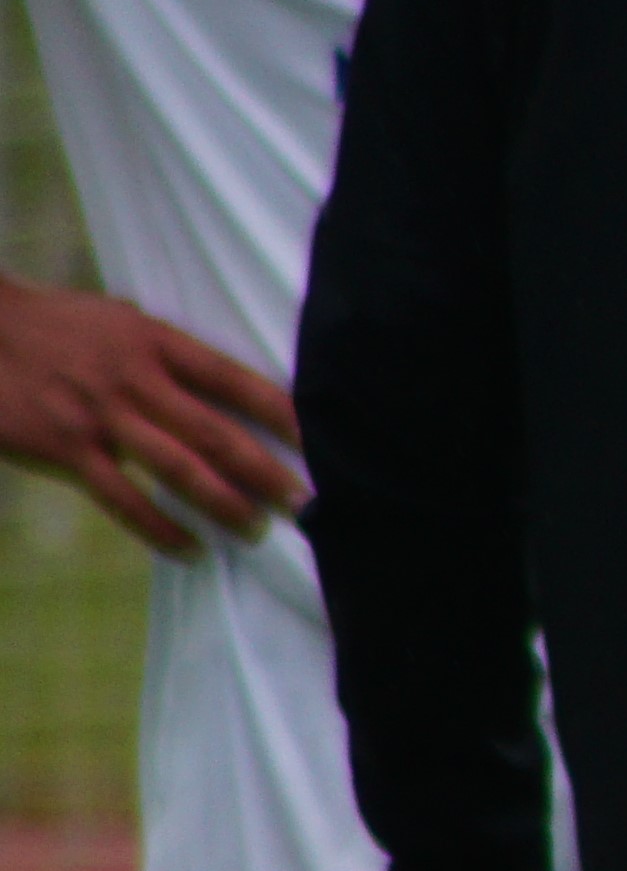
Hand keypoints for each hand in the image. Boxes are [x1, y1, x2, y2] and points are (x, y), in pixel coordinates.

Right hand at [0, 276, 300, 552]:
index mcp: (154, 342)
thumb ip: (171, 354)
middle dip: (267, 474)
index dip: (283, 413)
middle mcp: (134, 380)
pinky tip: (193, 550)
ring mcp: (99, 417)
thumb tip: (235, 386)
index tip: (324, 443)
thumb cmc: (57, 326)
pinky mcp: (65, 449)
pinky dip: (162, 529)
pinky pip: (124, 500)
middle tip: (309, 506)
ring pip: (178, 470)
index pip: (234, 379)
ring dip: (225, 505)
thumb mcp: (120, 321)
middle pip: (216, 434)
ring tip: (258, 530)